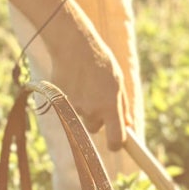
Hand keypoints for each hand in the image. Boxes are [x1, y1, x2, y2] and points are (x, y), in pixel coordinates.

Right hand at [50, 18, 127, 149]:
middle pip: (95, 128)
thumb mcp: (118, 82)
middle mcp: (92, 110)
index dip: (116, 144)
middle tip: (97, 96)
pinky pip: (68, 107)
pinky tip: (74, 82)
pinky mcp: (60, 102)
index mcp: (110, 106)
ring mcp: (74, 107)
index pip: (115, 140)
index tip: (117, 143)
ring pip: (81, 117)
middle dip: (97, 118)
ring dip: (84, 107)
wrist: (73, 46)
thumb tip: (128, 126)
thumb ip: (122, 107)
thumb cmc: (101, 62)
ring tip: (85, 84)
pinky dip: (71, 99)